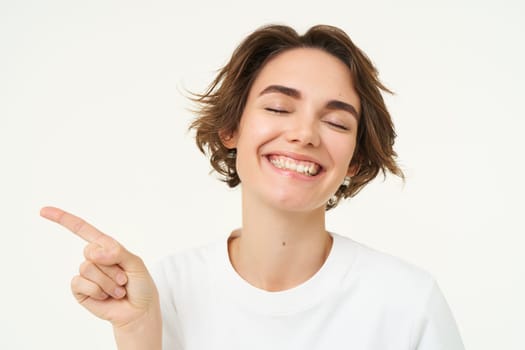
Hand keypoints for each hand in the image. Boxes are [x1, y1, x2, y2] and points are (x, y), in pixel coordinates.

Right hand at [40, 206, 158, 329]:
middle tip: (124, 278)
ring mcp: (86, 275)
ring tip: (118, 289)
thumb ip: (118, 252)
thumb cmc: (140, 285)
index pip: (82, 229)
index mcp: (106, 247)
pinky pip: (80, 283)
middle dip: (111, 266)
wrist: (139, 311)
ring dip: (108, 281)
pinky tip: (106, 296)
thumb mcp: (135, 263)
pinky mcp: (80, 290)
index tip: (43, 211)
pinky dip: (97, 290)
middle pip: (90, 251)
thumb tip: (94, 252)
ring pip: (87, 268)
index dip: (63, 219)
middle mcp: (94, 259)